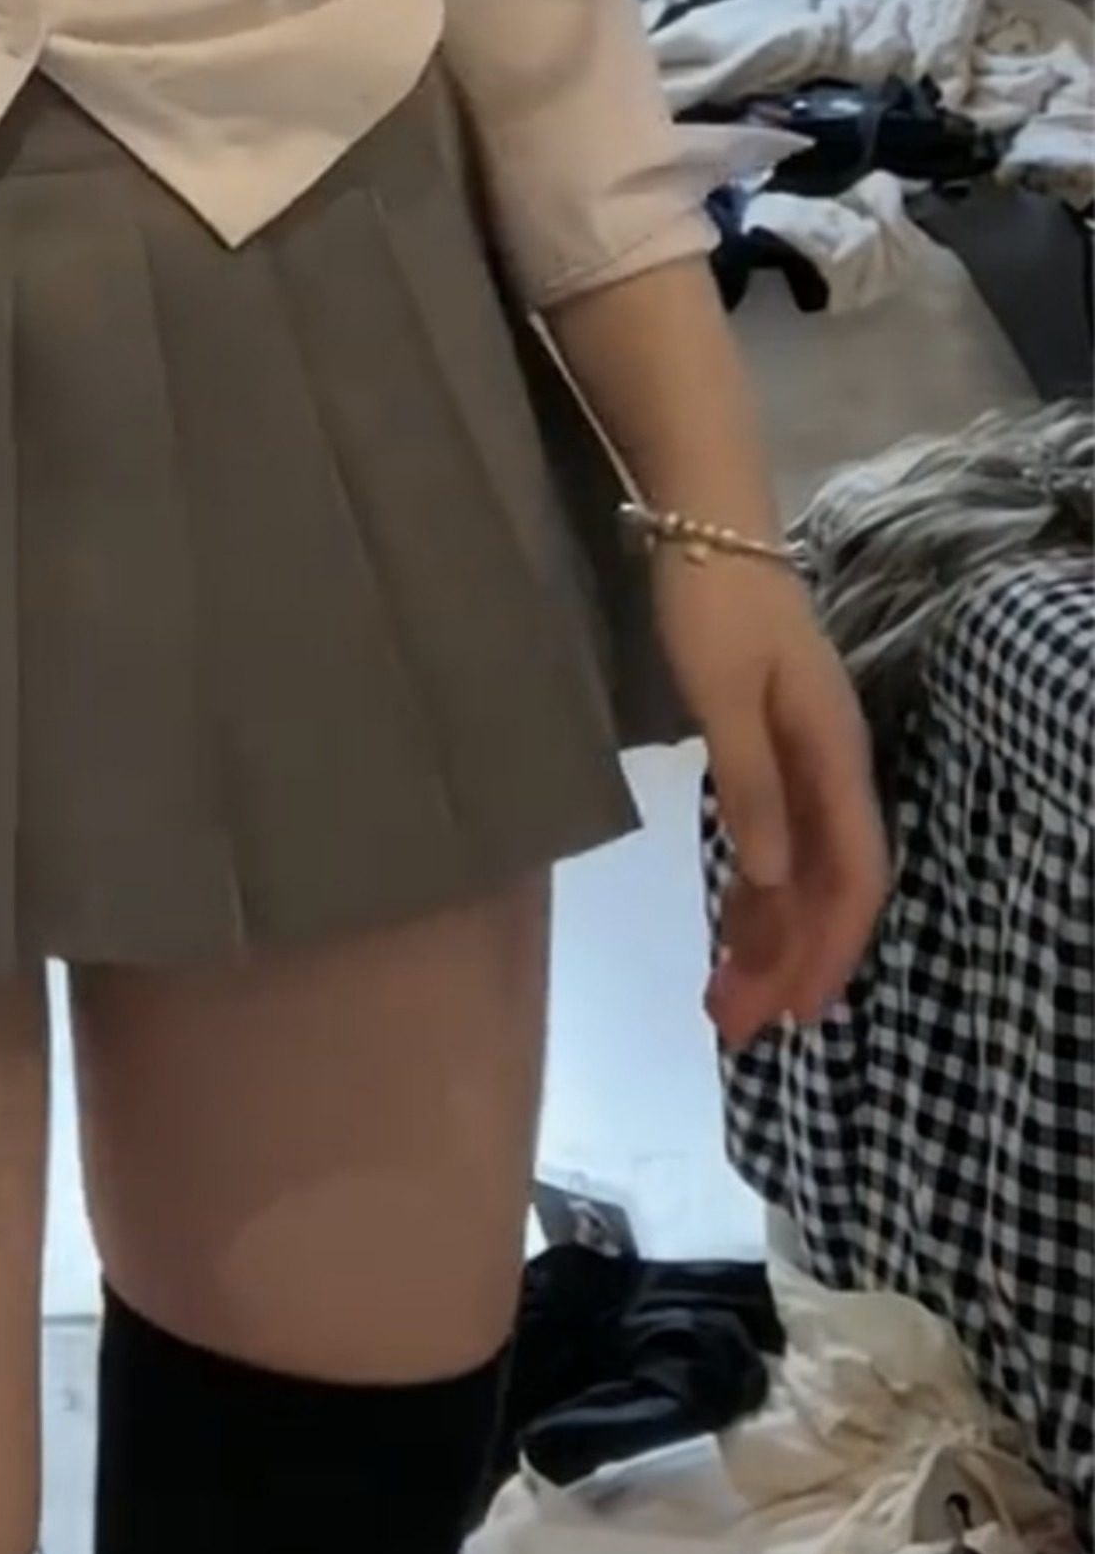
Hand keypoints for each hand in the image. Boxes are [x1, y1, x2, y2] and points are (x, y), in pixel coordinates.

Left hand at [653, 553, 890, 1051]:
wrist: (705, 525)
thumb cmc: (712, 603)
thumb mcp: (721, 692)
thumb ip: (749, 781)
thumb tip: (771, 876)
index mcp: (833, 757)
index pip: (849, 875)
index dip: (828, 948)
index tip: (795, 1012)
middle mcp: (830, 768)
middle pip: (824, 888)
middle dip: (787, 962)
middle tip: (735, 1029)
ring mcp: (802, 761)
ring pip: (797, 873)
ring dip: (766, 939)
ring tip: (722, 1002)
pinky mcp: (770, 752)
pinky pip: (774, 843)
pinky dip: (752, 894)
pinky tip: (729, 933)